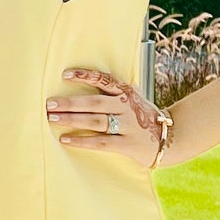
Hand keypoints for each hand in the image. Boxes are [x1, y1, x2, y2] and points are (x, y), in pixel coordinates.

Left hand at [46, 66, 169, 167]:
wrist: (170, 139)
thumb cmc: (143, 117)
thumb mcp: (133, 99)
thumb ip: (114, 92)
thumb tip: (83, 84)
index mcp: (127, 92)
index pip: (104, 80)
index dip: (84, 76)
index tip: (65, 75)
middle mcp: (126, 107)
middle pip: (94, 103)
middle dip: (70, 103)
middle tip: (50, 103)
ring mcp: (128, 126)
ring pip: (95, 122)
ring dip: (72, 119)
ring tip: (53, 118)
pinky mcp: (127, 144)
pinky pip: (101, 142)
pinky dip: (82, 141)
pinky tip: (65, 139)